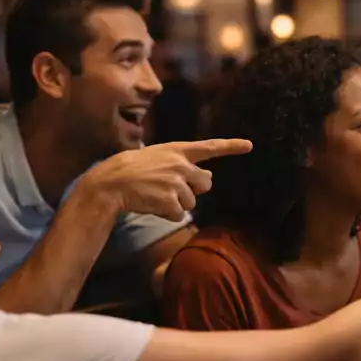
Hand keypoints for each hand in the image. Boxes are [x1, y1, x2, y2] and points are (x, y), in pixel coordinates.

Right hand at [76, 139, 251, 221]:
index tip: (249, 145)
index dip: (231, 146)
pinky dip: (168, 214)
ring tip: (155, 195)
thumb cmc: (133, 169)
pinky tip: (153, 205)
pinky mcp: (169, 200)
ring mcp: (175, 182)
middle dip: (193, 190)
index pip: (209, 147)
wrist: (111, 182)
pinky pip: (179, 214)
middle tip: (170, 189)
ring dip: (177, 204)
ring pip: (191, 202)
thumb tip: (210, 176)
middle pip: (206, 184)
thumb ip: (184, 165)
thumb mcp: (159, 159)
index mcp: (177, 150)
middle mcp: (180, 164)